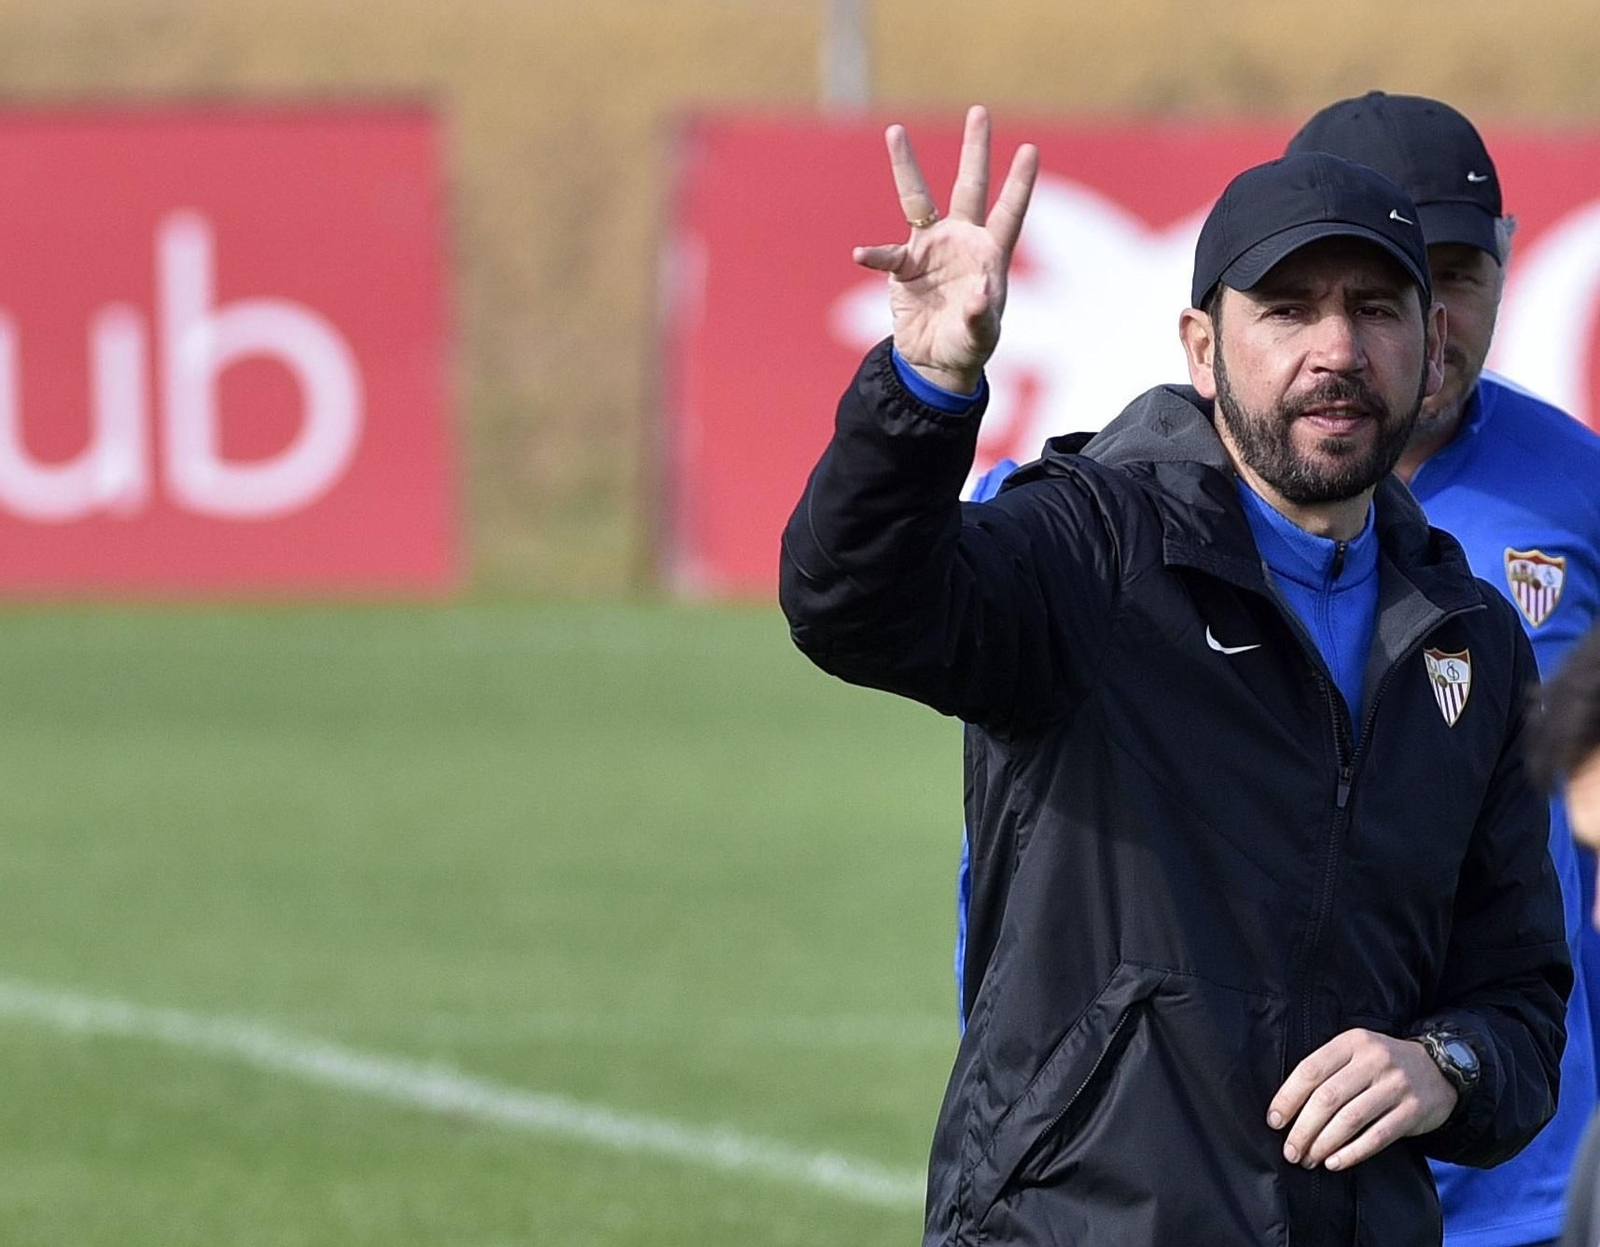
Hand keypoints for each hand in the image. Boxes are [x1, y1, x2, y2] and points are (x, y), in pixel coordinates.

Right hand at [853, 104, 1037, 393]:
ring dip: (906, 167)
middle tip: (980, 111)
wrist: (934, 361)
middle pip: (969, 187)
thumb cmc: (968, 345)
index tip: (1030, 149)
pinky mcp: (902, 267)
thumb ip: (983, 316)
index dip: (1019, 184)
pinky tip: (860, 254)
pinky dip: (873, 255)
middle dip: (975, 149)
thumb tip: (981, 293)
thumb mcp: (980, 336)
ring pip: (918, 200)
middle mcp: (961, 241)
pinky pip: (886, 255)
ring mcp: (929, 249)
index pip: (1008, 212)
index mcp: (989, 254)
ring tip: (895, 132)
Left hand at [1267, 1029, 1458, 1171]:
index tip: (1274, 1122)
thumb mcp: (1355, 1052)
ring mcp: (1396, 1085)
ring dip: (1324, 1144)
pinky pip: (1377, 1136)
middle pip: (1328, 1098)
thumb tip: (1287, 1108)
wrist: (1440, 1069)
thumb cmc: (1382, 1065)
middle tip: (1291, 1151)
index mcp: (1351, 1042)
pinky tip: (1335, 1162)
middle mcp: (1373, 1060)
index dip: (1288, 1098)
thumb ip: (1327, 1070)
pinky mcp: (1413, 1111)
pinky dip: (1352, 1153)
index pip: (1310, 1070)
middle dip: (1303, 1129)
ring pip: (1350, 1119)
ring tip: (1309, 1159)